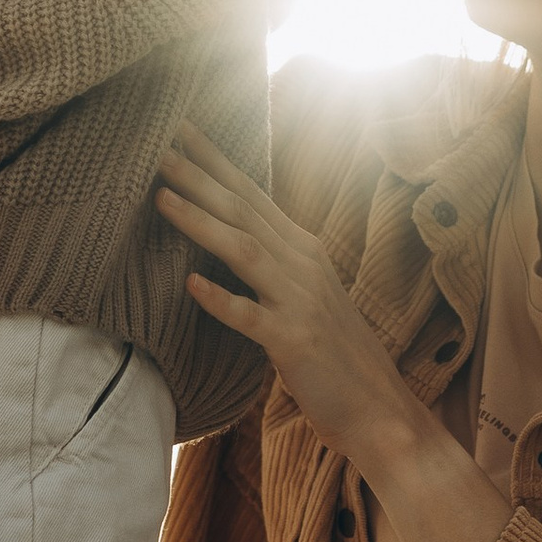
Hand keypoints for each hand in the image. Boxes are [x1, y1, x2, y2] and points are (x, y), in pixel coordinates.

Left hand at [157, 125, 431, 478]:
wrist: (379, 408)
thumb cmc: (336, 354)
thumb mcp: (308, 295)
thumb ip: (277, 264)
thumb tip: (237, 237)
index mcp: (305, 251)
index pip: (253, 196)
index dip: (217, 164)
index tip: (182, 132)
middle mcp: (304, 266)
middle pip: (245, 212)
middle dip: (201, 177)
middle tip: (162, 145)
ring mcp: (300, 302)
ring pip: (244, 250)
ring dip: (201, 221)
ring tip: (162, 196)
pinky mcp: (294, 342)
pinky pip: (250, 317)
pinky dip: (220, 298)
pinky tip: (189, 285)